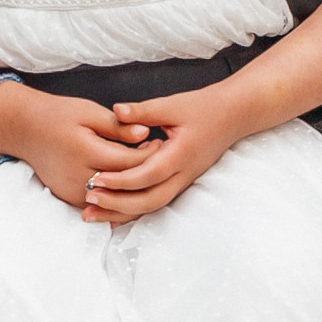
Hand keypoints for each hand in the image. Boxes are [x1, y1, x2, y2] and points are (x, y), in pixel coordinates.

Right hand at [0, 84, 153, 218]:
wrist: (26, 130)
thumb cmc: (58, 115)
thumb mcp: (89, 111)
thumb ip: (118, 126)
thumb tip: (146, 133)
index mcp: (83, 151)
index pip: (127, 161)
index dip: (148, 153)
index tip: (160, 142)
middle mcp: (76, 176)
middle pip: (123, 183)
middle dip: (144, 171)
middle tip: (160, 156)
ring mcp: (70, 191)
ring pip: (113, 198)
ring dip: (132, 187)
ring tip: (146, 168)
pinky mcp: (68, 197)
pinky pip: (100, 203)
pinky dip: (116, 196)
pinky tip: (129, 181)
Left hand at [76, 84, 247, 222]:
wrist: (232, 116)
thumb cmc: (203, 108)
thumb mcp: (172, 104)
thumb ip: (143, 111)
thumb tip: (116, 110)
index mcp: (180, 154)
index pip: (148, 175)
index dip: (121, 180)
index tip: (96, 179)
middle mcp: (183, 174)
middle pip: (149, 200)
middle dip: (117, 204)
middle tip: (89, 200)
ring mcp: (183, 182)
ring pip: (152, 207)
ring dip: (121, 213)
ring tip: (92, 214)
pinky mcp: (179, 183)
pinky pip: (155, 203)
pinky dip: (133, 212)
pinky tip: (111, 216)